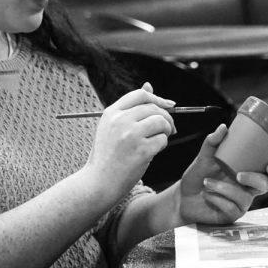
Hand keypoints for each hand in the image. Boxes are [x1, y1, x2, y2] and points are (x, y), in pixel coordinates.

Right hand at [86, 83, 176, 197]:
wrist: (98, 183)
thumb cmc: (107, 156)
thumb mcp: (112, 127)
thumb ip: (130, 108)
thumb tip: (149, 85)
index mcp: (111, 112)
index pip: (140, 94)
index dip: (158, 98)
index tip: (169, 105)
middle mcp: (120, 120)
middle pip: (154, 108)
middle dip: (167, 117)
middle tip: (169, 129)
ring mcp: (131, 135)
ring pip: (161, 122)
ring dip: (166, 131)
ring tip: (159, 140)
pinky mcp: (141, 150)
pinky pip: (162, 140)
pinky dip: (162, 145)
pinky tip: (152, 152)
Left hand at [176, 124, 267, 224]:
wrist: (182, 197)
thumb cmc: (197, 177)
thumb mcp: (204, 158)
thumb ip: (212, 142)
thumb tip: (223, 127)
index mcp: (246, 173)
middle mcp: (247, 188)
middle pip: (264, 186)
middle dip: (254, 179)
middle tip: (238, 175)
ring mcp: (241, 203)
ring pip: (244, 197)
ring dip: (224, 189)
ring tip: (207, 183)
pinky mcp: (232, 215)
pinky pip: (232, 208)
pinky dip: (218, 199)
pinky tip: (208, 196)